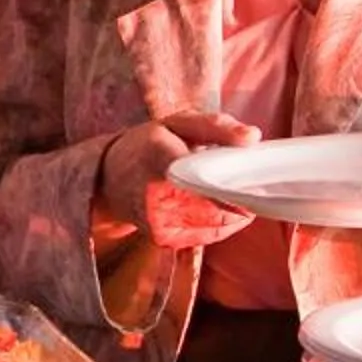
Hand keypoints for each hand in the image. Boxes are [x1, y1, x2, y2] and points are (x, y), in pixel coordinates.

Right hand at [97, 110, 260, 250]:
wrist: (106, 181)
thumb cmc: (145, 146)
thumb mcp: (176, 123)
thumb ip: (216, 126)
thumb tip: (253, 138)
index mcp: (157, 156)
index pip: (197, 178)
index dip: (229, 189)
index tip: (255, 189)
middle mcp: (155, 194)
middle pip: (215, 204)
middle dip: (240, 195)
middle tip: (249, 181)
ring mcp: (159, 221)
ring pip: (218, 222)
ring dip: (233, 209)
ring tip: (227, 189)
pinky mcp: (164, 238)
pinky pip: (209, 234)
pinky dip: (220, 222)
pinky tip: (212, 205)